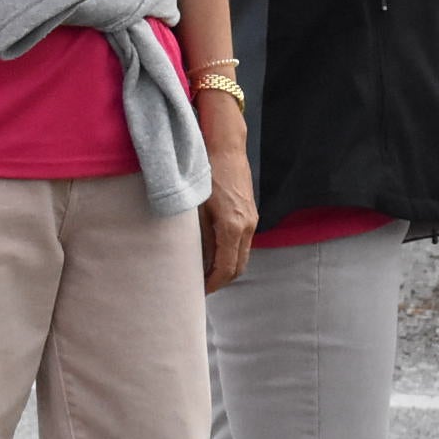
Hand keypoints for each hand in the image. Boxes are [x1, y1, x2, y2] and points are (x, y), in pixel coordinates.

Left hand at [196, 96, 255, 292]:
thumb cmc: (204, 171)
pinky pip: (242, 242)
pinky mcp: (250, 212)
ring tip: (204, 274)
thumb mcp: (192, 204)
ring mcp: (251, 219)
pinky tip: (212, 253)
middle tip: (199, 288)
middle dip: (220, 281)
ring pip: (242, 255)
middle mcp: (247, 226)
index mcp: (232, 227)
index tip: (198, 293)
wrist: (225, 146)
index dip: (212, 284)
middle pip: (238, 267)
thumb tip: (187, 258)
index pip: (225, 268)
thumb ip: (193, 233)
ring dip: (226, 268)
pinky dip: (230, 253)